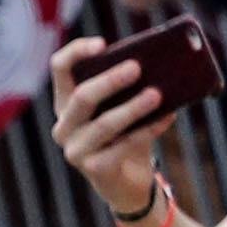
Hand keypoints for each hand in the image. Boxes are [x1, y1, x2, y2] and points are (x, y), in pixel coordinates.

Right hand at [48, 26, 176, 212]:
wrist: (126, 182)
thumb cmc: (125, 135)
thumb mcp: (123, 108)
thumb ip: (131, 88)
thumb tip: (161, 67)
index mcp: (66, 102)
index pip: (60, 68)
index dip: (76, 52)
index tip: (102, 44)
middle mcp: (64, 125)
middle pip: (82, 96)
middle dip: (110, 81)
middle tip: (137, 67)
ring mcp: (75, 149)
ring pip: (104, 124)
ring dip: (132, 108)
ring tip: (156, 95)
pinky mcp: (93, 169)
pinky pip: (123, 146)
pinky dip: (147, 130)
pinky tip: (166, 118)